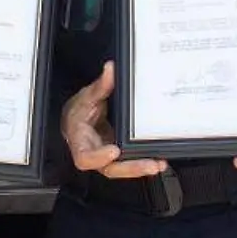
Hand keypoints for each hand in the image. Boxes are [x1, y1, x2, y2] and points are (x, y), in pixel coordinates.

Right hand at [62, 61, 166, 179]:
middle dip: (131, 168)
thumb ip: (99, 86)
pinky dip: (143, 162)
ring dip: (141, 168)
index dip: (99, 157)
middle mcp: (94, 153)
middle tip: (151, 164)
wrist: (77, 119)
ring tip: (159, 163)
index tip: (114, 150)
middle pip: (110, 168)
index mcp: (80, 140)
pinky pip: (129, 162)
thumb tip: (110, 69)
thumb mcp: (86, 96)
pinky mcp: (117, 156)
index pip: (85, 156)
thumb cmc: (78, 111)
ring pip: (122, 168)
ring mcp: (106, 157)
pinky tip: (159, 160)